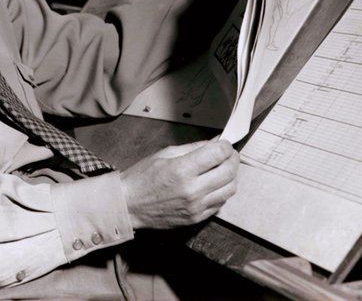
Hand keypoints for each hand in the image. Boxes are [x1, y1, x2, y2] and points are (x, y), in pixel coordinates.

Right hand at [120, 139, 238, 229]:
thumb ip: (192, 148)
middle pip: (229, 172)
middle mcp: (192, 189)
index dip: (225, 146)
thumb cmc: (142, 178)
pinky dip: (222, 191)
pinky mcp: (197, 218)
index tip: (224, 143)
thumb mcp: (164, 154)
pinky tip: (213, 184)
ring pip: (230, 189)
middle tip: (228, 154)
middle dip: (233, 159)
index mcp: (181, 170)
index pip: (217, 154)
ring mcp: (196, 206)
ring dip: (231, 176)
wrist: (129, 205)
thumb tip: (214, 142)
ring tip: (222, 169)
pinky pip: (220, 203)